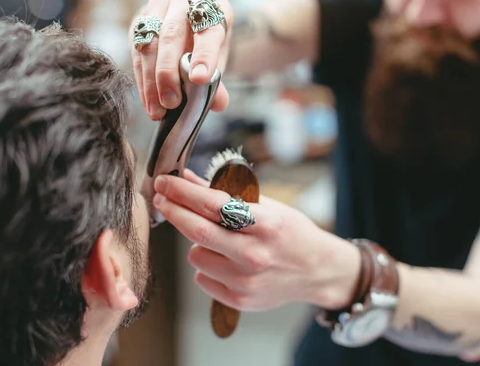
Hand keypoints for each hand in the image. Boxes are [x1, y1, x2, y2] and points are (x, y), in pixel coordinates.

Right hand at [130, 0, 232, 119]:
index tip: (200, 79)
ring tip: (158, 109)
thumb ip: (217, 82)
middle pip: (172, 35)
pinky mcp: (140, 19)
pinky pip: (136, 51)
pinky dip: (142, 80)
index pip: (208, 29)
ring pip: (149, 43)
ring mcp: (158, 5)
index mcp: (214, 5)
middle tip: (172, 102)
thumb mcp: (219, 59)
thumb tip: (218, 103)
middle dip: (169, 73)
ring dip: (152, 81)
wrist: (189, 24)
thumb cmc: (208, 44)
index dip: (204, 54)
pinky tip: (148, 101)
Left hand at [151, 170, 360, 310]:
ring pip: (195, 255)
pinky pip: (202, 278)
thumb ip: (228, 194)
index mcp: (266, 225)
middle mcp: (255, 255)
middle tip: (161, 198)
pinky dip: (207, 265)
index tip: (166, 182)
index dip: (184, 192)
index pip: (214, 205)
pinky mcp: (239, 300)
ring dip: (197, 242)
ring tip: (219, 239)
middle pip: (197, 231)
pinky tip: (226, 260)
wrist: (317, 271)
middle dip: (173, 210)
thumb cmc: (292, 233)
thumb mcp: (268, 206)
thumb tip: (188, 179)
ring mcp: (246, 281)